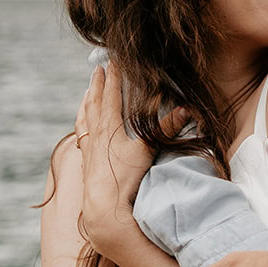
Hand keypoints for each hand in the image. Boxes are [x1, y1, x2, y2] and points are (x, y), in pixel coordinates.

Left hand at [74, 64, 152, 260]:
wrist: (103, 206)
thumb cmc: (124, 177)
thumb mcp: (148, 150)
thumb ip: (166, 129)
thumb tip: (186, 110)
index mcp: (109, 126)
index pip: (111, 95)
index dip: (114, 77)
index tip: (113, 61)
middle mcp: (95, 134)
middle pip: (95, 102)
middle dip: (97, 84)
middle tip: (97, 68)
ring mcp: (89, 147)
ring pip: (85, 117)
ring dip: (87, 102)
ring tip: (88, 92)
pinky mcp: (86, 161)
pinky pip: (81, 134)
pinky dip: (82, 123)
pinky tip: (83, 126)